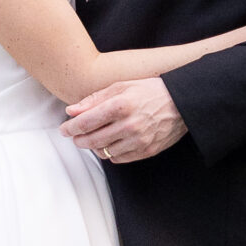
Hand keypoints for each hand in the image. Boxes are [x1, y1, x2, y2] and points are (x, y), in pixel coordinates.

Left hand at [64, 77, 187, 162]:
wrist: (182, 102)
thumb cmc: (149, 90)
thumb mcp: (121, 86)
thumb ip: (94, 99)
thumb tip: (71, 111)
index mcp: (120, 105)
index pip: (85, 123)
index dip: (70, 128)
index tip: (64, 129)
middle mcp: (129, 125)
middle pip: (92, 141)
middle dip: (78, 140)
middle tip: (74, 136)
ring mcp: (139, 141)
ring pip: (104, 152)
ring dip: (94, 146)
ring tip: (93, 138)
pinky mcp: (147, 151)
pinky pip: (119, 158)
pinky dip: (110, 153)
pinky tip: (110, 143)